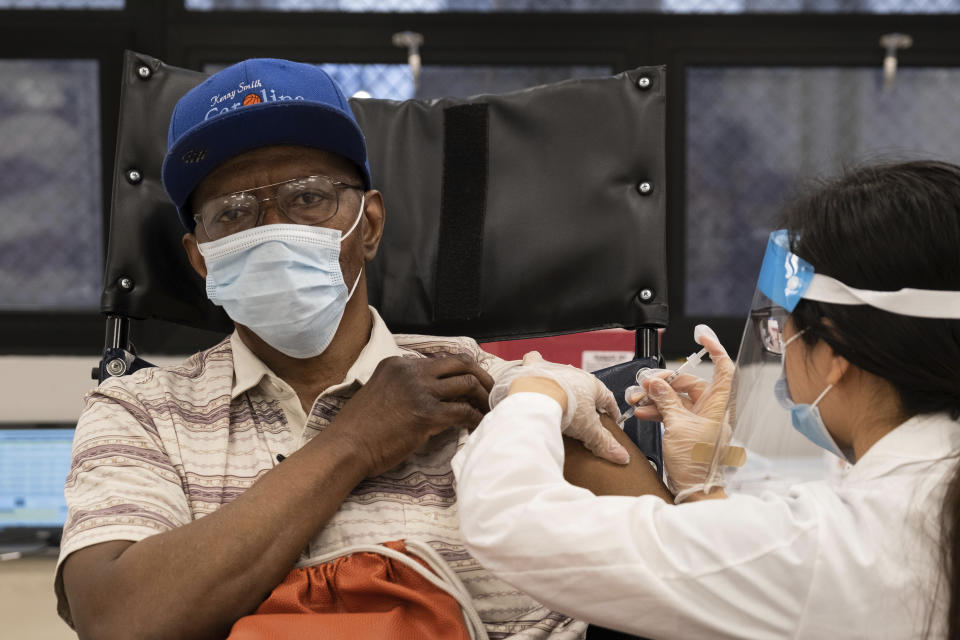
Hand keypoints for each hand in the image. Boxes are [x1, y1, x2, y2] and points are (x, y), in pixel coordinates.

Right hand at [327, 354, 493, 476]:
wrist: (347, 446)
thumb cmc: (359, 428)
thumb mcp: (379, 392)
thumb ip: (403, 387)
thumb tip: (431, 395)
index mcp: (398, 364)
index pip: (440, 360)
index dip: (461, 371)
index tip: (472, 383)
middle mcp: (411, 371)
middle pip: (460, 363)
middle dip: (481, 376)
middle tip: (491, 392)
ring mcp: (420, 391)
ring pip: (466, 384)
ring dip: (483, 397)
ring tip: (489, 409)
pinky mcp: (427, 414)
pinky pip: (463, 411)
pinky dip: (476, 418)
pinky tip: (479, 425)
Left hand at [492, 351, 629, 464]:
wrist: (537, 398)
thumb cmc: (566, 409)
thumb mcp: (588, 430)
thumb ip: (605, 442)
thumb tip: (622, 457)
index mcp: (592, 385)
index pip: (607, 398)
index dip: (611, 410)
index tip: (612, 420)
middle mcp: (574, 374)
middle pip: (585, 388)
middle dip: (587, 399)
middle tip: (585, 414)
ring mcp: (554, 370)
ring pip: (563, 376)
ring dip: (564, 385)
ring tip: (561, 399)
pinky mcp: (534, 369)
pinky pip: (535, 363)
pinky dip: (534, 368)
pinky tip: (533, 374)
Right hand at [627, 325, 735, 501]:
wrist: (694, 488)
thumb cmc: (696, 462)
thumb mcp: (677, 426)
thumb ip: (666, 401)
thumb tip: (656, 384)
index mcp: (718, 405)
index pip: (723, 369)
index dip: (714, 349)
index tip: (702, 336)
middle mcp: (711, 410)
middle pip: (689, 383)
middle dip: (665, 382)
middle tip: (646, 385)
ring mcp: (699, 420)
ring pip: (677, 397)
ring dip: (656, 397)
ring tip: (638, 400)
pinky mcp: (688, 429)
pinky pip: (672, 411)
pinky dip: (657, 410)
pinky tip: (643, 412)